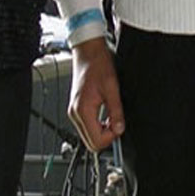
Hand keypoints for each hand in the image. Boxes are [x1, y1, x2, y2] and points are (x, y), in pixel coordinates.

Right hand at [67, 37, 123, 151]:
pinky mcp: (76, 109)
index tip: (120, 127)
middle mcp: (75, 114)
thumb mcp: (112, 88)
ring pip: (88, 135)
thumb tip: (120, 128)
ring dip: (102, 131)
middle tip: (117, 124)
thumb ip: (116, 111)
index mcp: (83, 110)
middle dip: (106, 137)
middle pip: (90, 142)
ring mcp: (74, 112)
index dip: (111, 137)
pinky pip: (87, 126)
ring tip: (112, 117)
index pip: (95, 140)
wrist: (88, 53)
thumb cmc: (98, 66)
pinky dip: (97, 125)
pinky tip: (106, 114)